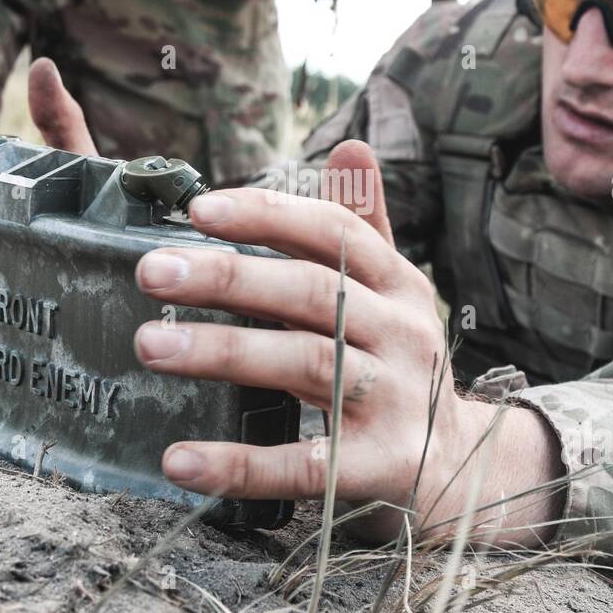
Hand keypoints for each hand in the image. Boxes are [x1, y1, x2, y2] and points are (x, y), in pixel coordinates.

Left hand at [134, 141, 564, 544]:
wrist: (463, 464)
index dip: (269, 215)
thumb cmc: (402, 364)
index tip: (198, 209)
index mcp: (398, 284)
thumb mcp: (393, 293)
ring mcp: (396, 400)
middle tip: (150, 271)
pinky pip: (306, 463)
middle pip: (313, 292)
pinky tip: (181, 460)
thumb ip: (363, 226)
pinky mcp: (382, 466)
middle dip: (229, 278)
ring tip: (150, 346)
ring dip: (223, 352)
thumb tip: (350, 146)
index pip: (334, 232)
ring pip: (308, 364)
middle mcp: (403, 334)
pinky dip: (241, 462)